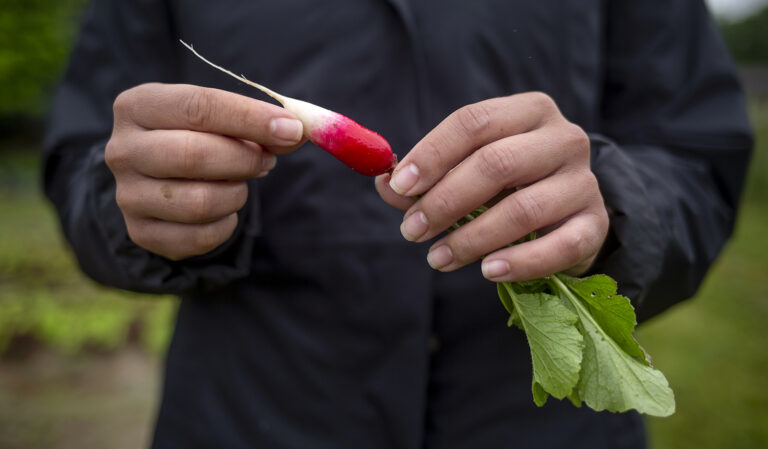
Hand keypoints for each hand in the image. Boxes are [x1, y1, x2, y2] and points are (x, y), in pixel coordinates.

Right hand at [106, 83, 304, 259]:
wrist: (160, 178)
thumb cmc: (199, 136)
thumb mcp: (222, 119)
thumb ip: (260, 123)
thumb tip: (297, 131)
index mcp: (137, 105)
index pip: (198, 106)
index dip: (250, 118)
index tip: (291, 129)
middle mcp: (122, 149)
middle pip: (194, 155)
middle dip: (245, 160)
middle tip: (268, 161)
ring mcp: (127, 195)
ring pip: (198, 202)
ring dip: (236, 194)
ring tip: (240, 183)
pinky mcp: (140, 232)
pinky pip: (198, 237)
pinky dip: (226, 225)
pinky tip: (226, 210)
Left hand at [376, 92, 608, 281]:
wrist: (567, 213)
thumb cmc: (506, 186)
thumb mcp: (465, 172)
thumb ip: (425, 178)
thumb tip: (385, 183)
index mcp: (528, 111)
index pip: (475, 121)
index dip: (433, 153)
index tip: (400, 185)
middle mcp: (564, 138)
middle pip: (497, 163)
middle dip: (445, 201)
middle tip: (411, 231)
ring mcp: (584, 181)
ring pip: (524, 209)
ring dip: (472, 238)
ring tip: (437, 258)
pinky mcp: (595, 224)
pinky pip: (561, 246)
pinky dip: (521, 262)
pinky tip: (488, 271)